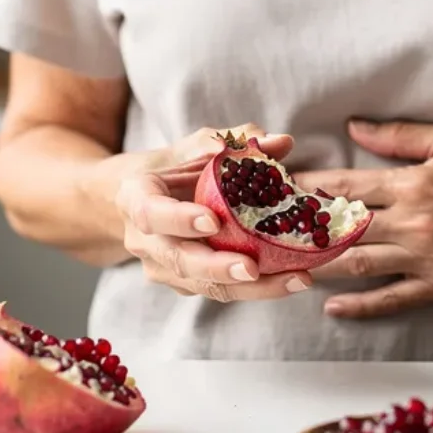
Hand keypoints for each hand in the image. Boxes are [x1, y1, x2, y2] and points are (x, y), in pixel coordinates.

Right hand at [111, 124, 312, 301]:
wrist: (145, 201)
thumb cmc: (173, 169)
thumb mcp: (195, 147)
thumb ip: (234, 142)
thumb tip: (280, 141)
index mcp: (136, 198)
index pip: (151, 213)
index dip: (180, 220)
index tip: (213, 222)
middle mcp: (145, 241)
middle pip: (179, 261)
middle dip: (218, 268)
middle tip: (254, 269)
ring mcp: (164, 268)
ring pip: (205, 286)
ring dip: (252, 288)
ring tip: (296, 279)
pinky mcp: (186, 284)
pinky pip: (222, 290)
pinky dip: (258, 289)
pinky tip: (292, 279)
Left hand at [294, 120, 432, 317]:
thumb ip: (399, 136)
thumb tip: (354, 126)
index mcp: (411, 185)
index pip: (345, 187)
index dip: (307, 188)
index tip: (278, 189)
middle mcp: (411, 224)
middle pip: (342, 229)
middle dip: (301, 230)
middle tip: (267, 232)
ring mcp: (423, 258)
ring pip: (359, 265)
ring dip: (320, 266)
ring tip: (286, 267)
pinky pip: (392, 298)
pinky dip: (361, 305)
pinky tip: (332, 307)